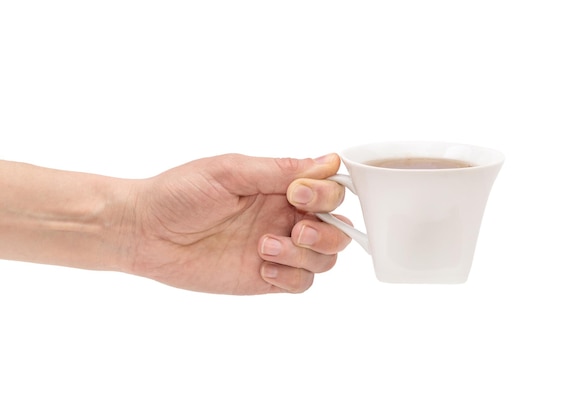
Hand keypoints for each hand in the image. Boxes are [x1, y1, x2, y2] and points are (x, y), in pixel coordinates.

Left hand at [122, 153, 350, 294]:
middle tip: (294, 228)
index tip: (296, 194)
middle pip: (337, 228)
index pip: (329, 190)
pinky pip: (301, 283)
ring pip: (324, 258)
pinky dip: (291, 277)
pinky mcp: (264, 277)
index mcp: (279, 187)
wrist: (144, 231)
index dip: (325, 194)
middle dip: (325, 231)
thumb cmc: (179, 193)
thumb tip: (328, 162)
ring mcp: (276, 248)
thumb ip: (279, 170)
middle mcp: (283, 217)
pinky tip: (262, 266)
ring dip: (305, 254)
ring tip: (265, 248)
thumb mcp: (230, 172)